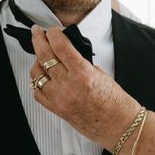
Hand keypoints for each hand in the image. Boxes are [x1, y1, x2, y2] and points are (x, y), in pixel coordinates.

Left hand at [30, 26, 139, 147]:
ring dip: (38, 61)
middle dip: (38, 40)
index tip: (52, 30)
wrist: (117, 125)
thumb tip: (67, 53)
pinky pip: (37, 92)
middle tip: (37, 33)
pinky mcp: (55, 109)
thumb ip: (80, 63)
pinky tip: (44, 77)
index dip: (53, 34)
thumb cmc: (115, 102)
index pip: (60, 46)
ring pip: (36, 73)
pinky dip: (38, 82)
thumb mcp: (100, 74)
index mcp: (82, 73)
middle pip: (44, 56)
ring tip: (43, 57)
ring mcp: (59, 98)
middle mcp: (67, 85)